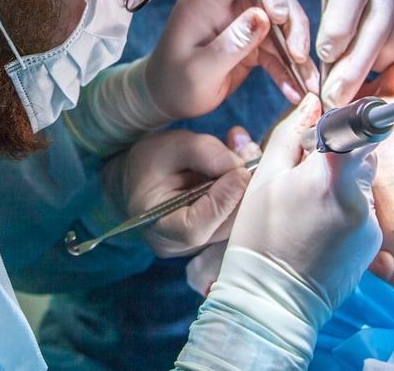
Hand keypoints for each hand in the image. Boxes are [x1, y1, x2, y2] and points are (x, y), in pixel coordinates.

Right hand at [101, 130, 252, 256]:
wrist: (140, 176)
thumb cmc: (150, 162)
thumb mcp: (171, 146)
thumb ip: (205, 152)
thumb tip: (240, 164)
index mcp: (158, 227)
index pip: (196, 226)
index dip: (224, 199)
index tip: (242, 171)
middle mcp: (181, 246)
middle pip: (223, 225)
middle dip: (243, 189)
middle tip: (252, 154)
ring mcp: (200, 245)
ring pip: (236, 221)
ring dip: (247, 188)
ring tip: (247, 154)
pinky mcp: (213, 236)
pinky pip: (236, 216)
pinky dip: (243, 192)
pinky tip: (243, 167)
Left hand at [145, 0, 318, 119]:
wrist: (163, 100)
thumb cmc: (174, 84)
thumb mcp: (201, 69)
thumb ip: (232, 43)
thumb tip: (264, 16)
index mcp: (205, 0)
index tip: (280, 16)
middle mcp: (225, 5)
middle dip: (291, 22)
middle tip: (298, 52)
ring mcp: (239, 23)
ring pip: (280, 26)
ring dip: (295, 51)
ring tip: (306, 80)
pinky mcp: (249, 43)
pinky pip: (275, 50)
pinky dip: (287, 69)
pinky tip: (295, 90)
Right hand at [228, 93, 381, 309]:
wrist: (272, 298)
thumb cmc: (260, 233)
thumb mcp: (266, 177)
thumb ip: (291, 135)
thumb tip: (313, 103)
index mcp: (329, 175)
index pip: (361, 129)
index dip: (349, 122)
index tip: (334, 130)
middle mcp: (359, 197)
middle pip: (364, 155)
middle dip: (341, 156)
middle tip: (308, 176)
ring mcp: (370, 223)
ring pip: (363, 183)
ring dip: (343, 184)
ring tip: (311, 208)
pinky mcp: (374, 244)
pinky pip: (365, 211)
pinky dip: (347, 210)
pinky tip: (321, 227)